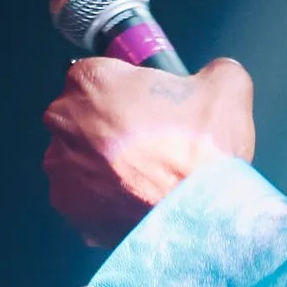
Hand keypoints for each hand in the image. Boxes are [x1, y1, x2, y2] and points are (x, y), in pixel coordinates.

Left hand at [43, 56, 254, 248]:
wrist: (204, 216)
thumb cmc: (204, 150)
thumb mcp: (224, 85)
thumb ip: (211, 70)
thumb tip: (214, 76)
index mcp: (92, 82)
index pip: (97, 75)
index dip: (124, 91)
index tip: (145, 107)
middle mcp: (65, 123)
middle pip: (81, 116)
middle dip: (107, 126)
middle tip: (147, 142)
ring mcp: (62, 171)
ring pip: (78, 159)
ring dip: (102, 165)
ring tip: (144, 176)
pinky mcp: (70, 210)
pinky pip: (83, 197)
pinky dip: (103, 199)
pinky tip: (134, 200)